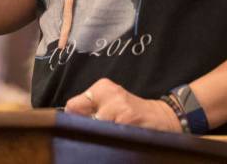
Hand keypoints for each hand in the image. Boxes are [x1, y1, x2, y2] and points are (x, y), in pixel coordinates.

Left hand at [65, 78, 181, 132]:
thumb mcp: (110, 102)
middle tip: (97, 133)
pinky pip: (109, 134)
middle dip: (85, 129)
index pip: (73, 105)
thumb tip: (66, 117)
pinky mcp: (127, 119)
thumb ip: (89, 108)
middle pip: (82, 118)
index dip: (73, 120)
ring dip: (99, 135)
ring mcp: (119, 106)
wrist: (160, 117)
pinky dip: (110, 139)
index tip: (78, 127)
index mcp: (102, 87)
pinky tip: (118, 137)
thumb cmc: (130, 111)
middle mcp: (110, 92)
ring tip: (111, 134)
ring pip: (94, 128)